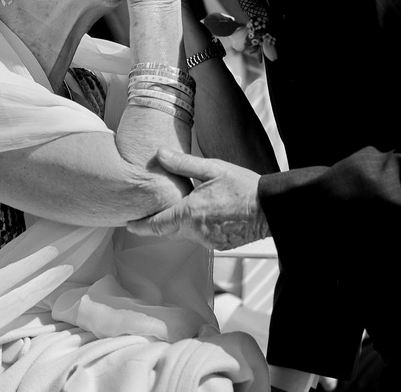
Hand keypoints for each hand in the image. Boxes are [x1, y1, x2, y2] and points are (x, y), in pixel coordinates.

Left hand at [126, 149, 269, 249]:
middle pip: (169, 231)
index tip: (130, 224)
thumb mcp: (212, 168)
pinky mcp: (221, 245)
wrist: (270, 208)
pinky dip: (200, 227)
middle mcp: (196, 231)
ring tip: (191, 206)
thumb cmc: (245, 187)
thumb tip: (161, 154)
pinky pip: (202, 238)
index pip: (156, 224)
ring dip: (183, 223)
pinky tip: (211, 214)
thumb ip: (183, 163)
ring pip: (186, 234)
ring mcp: (209, 241)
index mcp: (190, 213)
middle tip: (153, 214)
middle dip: (160, 223)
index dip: (140, 225)